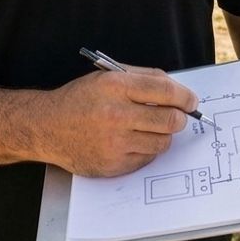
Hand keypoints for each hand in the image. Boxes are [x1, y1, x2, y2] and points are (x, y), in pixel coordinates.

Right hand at [45, 67, 198, 177]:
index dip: (184, 96)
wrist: (48, 126)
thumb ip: (140, 77)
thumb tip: (175, 88)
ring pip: (163, 141)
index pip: (164, 90)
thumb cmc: (79, 100)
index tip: (191, 100)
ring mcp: (115, 142)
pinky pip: (147, 158)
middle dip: (180, 117)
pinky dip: (147, 148)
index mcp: (115, 86)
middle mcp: (115, 114)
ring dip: (164, 134)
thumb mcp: (105, 76)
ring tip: (151, 126)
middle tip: (178, 116)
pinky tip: (134, 139)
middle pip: (170, 119)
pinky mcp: (114, 164)